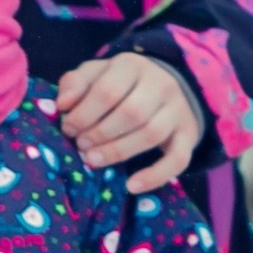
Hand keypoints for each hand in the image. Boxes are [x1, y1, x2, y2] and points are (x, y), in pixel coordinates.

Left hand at [58, 52, 203, 191]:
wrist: (166, 84)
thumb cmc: (120, 85)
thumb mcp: (96, 74)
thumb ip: (75, 83)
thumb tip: (63, 104)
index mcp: (133, 66)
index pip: (108, 91)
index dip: (83, 114)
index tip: (68, 129)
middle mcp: (161, 84)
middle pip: (132, 112)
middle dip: (100, 134)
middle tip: (81, 146)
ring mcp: (178, 110)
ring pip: (152, 134)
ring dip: (118, 152)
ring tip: (93, 160)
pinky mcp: (188, 135)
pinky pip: (178, 158)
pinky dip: (156, 175)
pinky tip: (132, 185)